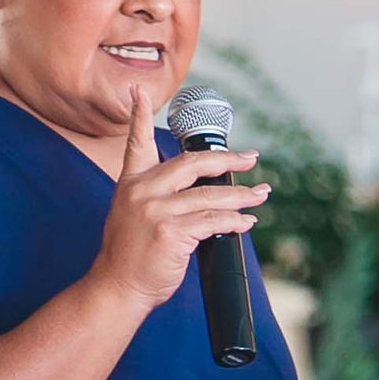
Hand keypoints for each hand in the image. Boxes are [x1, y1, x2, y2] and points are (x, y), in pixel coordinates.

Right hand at [92, 85, 270, 309]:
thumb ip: (155, 197)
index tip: (140, 91)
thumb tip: (195, 191)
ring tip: (261, 194)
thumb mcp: (131, 216)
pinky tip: (247, 223)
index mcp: (131, 184)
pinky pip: (212, 223)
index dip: (139, 115)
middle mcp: (143, 191)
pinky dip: (234, 223)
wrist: (117, 288)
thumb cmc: (129, 258)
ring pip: (210, 196)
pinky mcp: (171, 233)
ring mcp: (156, 211)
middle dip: (226, 160)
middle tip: (250, 158)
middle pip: (192, 164)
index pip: (136, 143)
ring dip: (241, 196)